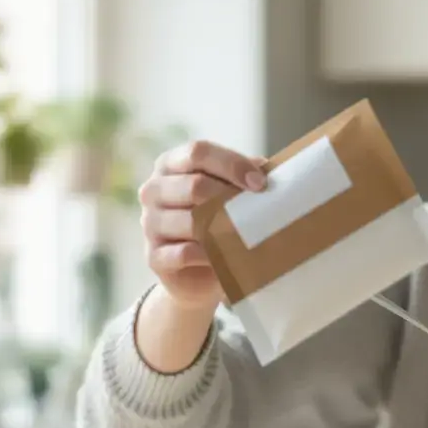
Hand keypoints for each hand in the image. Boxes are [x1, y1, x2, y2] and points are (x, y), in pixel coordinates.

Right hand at [137, 140, 266, 310]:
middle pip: (193, 185)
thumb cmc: (218, 223)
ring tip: (249, 236)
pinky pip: (184, 253)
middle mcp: (154, 189)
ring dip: (222, 229)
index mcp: (172, 165)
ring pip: (188, 220)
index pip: (198, 152)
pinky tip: (229, 257)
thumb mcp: (229, 196)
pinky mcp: (154, 256)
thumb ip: (244, 179)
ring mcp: (149, 223)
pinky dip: (210, 255)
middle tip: (261, 211)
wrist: (199, 275)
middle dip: (230, 198)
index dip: (231, 164)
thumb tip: (277, 170)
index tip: (261, 183)